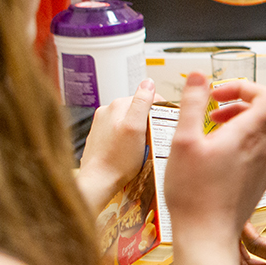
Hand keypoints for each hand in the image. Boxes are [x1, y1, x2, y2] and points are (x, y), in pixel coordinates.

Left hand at [76, 78, 157, 210]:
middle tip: (156, 138)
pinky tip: (130, 150)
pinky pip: (120, 131)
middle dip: (148, 120)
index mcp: (117, 105)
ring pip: (129, 120)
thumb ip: (142, 102)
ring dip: (139, 129)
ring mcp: (101, 124)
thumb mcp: (137, 129)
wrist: (98, 182)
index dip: (161, 109)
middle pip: (138, 109)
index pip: (147, 97)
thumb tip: (149, 82)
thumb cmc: (119, 160)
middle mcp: (107, 111)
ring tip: (144, 146)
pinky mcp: (99, 136)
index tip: (167, 122)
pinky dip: (128, 137)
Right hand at [164, 55, 265, 242]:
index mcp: (248, 132)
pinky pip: (255, 146)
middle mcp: (262, 146)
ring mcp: (262, 164)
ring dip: (238, 115)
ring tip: (211, 121)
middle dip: (241, 93)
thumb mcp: (183, 142)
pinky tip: (216, 148)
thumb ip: (191, 104)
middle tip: (213, 98)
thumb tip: (197, 77)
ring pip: (258, 126)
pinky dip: (240, 136)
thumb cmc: (194, 194)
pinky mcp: (257, 178)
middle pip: (264, 106)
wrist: (207, 237)